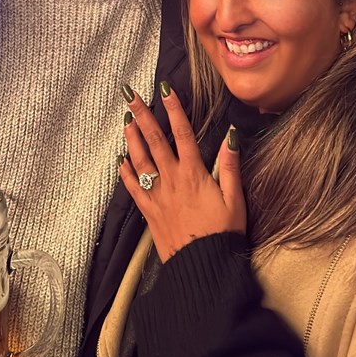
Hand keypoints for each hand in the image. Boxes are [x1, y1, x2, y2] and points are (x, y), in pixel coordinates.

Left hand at [119, 82, 245, 262]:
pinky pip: (133, 187)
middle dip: (142, 115)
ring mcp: (158, 194)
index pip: (183, 133)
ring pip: (140, 159)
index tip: (165, 89)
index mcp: (194, 173)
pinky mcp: (149, 211)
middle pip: (154, 140)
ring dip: (131, 137)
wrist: (202, 267)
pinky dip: (125, 172)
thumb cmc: (223, 233)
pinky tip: (120, 159)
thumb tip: (231, 134)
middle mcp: (172, 179)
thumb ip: (231, 166)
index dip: (174, 109)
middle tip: (130, 95)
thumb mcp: (235, 199)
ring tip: (125, 118)